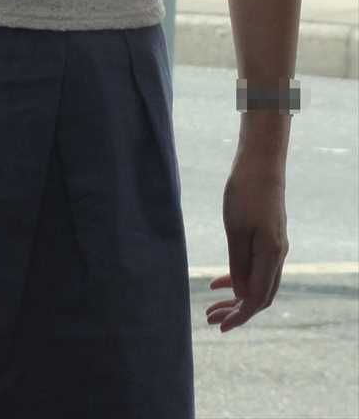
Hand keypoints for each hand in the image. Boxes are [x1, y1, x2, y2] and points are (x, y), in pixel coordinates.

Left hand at [206, 157, 288, 332]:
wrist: (260, 162)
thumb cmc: (245, 193)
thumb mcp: (236, 230)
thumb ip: (238, 264)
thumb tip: (239, 294)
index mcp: (270, 256)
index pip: (256, 299)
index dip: (239, 316)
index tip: (219, 326)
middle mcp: (277, 255)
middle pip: (259, 296)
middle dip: (236, 311)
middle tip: (210, 318)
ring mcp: (274, 246)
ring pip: (257, 283)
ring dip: (236, 296)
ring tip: (211, 305)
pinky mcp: (268, 237)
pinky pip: (256, 267)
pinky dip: (238, 277)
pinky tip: (218, 281)